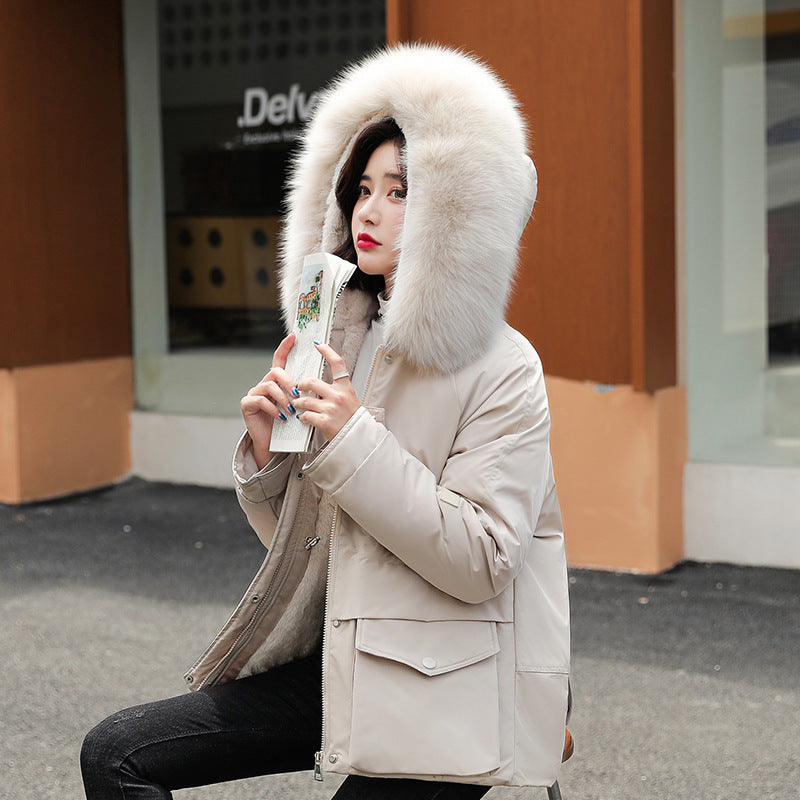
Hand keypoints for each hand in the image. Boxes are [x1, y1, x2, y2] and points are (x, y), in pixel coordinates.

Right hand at [240, 333, 296, 468]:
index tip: (294, 336)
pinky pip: (260, 400)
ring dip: (283, 398)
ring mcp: (254, 393)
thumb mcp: (298, 406)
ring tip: (291, 410)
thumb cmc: (288, 425)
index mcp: (277, 382)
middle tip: (297, 394)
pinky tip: (281, 417)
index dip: (286, 347)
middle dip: (289, 381)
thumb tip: (318, 383)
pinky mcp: (247, 404)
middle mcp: (264, 384)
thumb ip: (302, 393)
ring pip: (269, 385)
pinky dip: (272, 408)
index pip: (280, 359)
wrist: (274, 444)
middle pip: (276, 371)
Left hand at [293, 341, 360, 441]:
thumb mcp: (349, 399)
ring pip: (304, 400)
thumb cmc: (351, 419)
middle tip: (298, 389)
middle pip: (311, 382)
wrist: (358, 438)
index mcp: (346, 387)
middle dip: (301, 385)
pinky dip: (302, 417)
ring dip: (297, 403)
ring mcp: (331, 409)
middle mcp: (338, 396)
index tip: (318, 344)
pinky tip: (303, 418)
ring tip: (297, 405)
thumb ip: (335, 389)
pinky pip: (305, 415)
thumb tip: (315, 383)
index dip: (327, 351)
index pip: (337, 363)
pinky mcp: (324, 421)